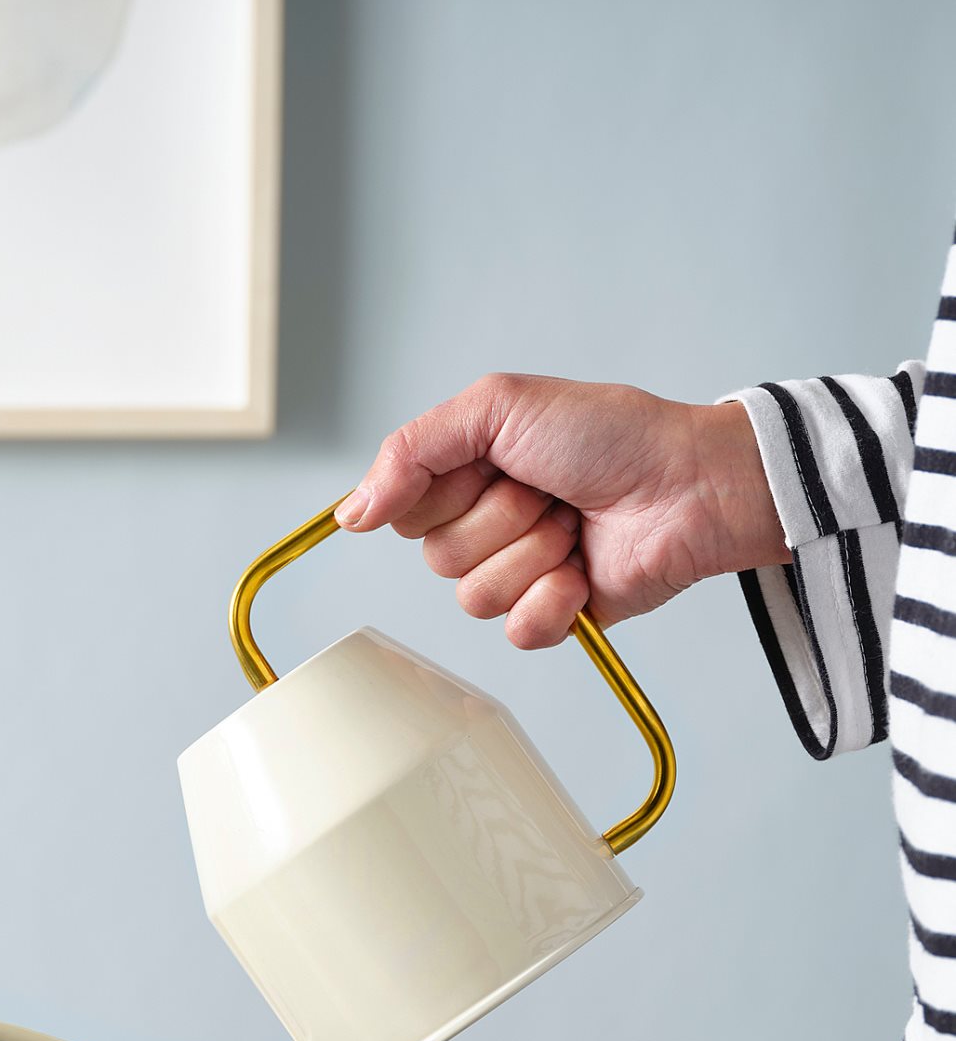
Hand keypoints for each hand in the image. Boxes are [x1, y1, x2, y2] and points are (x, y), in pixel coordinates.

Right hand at [337, 374, 786, 647]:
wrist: (690, 484)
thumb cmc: (612, 434)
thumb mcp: (498, 407)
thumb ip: (410, 451)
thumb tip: (350, 514)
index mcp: (465, 476)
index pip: (405, 511)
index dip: (445, 491)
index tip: (496, 461)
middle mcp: (483, 526)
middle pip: (437, 557)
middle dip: (500, 518)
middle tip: (549, 490)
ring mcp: (517, 574)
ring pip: (474, 597)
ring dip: (533, 553)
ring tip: (575, 523)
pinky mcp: (551, 617)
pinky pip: (515, 632)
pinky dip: (554, 600)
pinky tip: (584, 570)